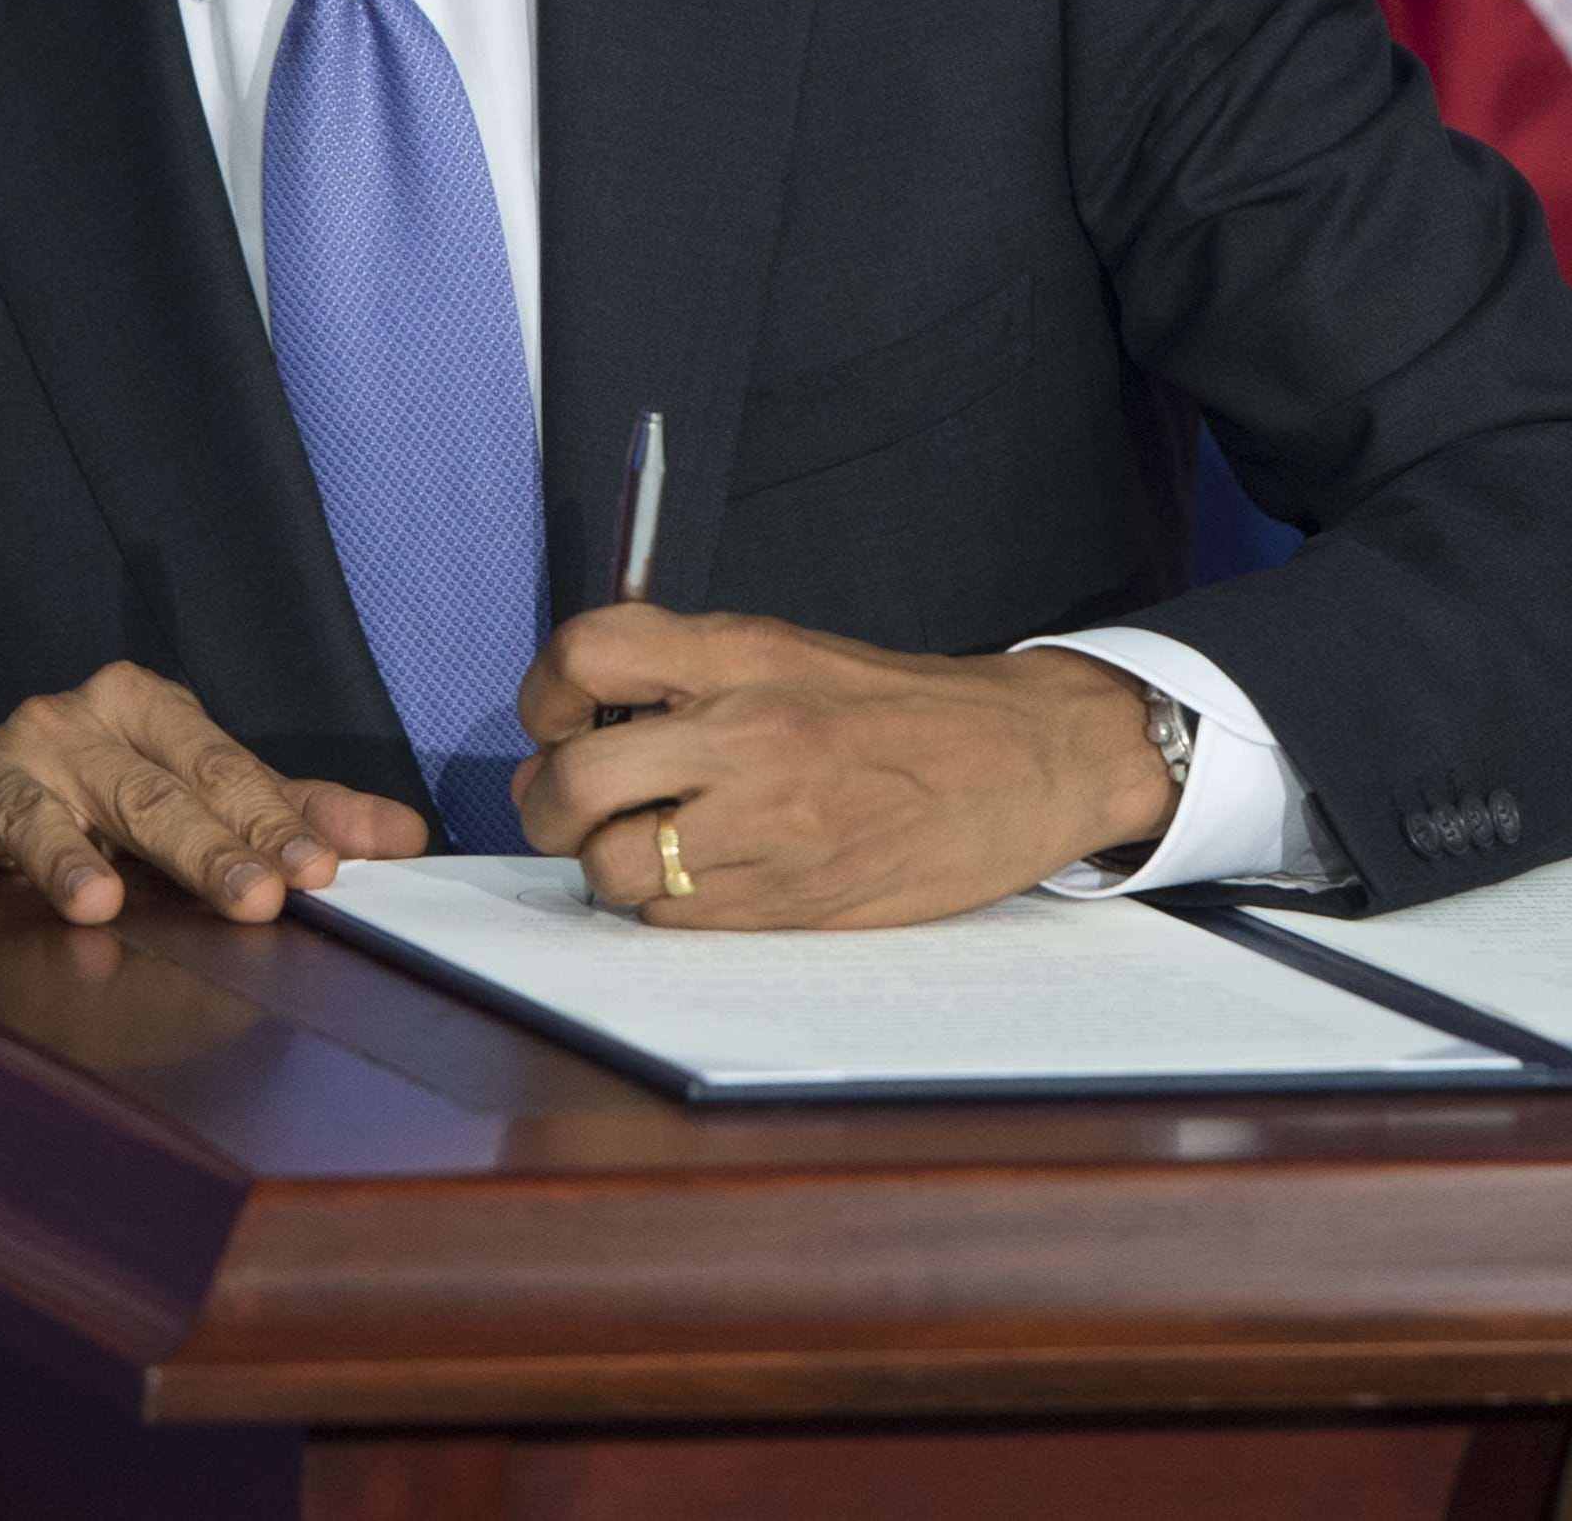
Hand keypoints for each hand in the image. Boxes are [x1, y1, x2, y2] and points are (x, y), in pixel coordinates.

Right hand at [0, 660, 429, 923]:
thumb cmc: (119, 783)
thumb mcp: (208, 782)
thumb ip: (301, 809)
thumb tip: (408, 838)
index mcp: (150, 706)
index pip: (224, 770)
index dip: (273, 823)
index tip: (317, 871)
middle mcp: (77, 722)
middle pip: (150, 793)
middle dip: (205, 849)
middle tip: (253, 900)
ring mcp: (6, 759)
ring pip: (45, 811)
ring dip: (69, 860)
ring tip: (100, 904)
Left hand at [509, 606, 1179, 926]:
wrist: (1027, 758)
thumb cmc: (900, 707)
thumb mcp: (791, 652)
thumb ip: (684, 679)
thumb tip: (561, 738)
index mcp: (746, 655)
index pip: (588, 652)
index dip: (545, 694)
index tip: (557, 717)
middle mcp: (750, 735)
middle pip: (575, 783)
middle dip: (550, 806)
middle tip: (573, 807)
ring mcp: (772, 826)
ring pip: (613, 869)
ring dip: (612, 866)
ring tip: (653, 845)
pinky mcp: (795, 902)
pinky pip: (675, 920)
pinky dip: (670, 906)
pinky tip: (710, 876)